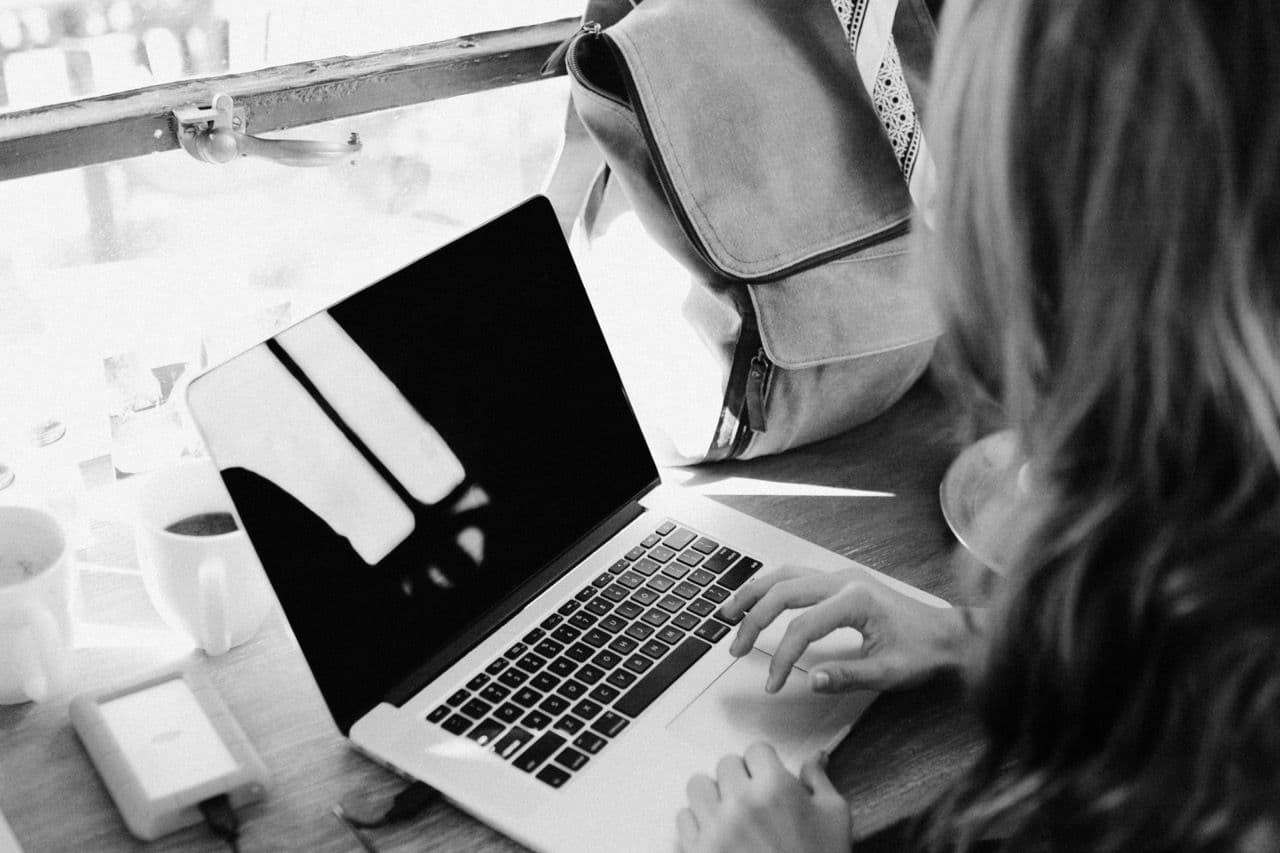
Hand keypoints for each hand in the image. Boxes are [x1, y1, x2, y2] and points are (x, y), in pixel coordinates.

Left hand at [676, 744, 850, 852]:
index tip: (768, 778)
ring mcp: (716, 828)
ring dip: (714, 796)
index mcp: (775, 789)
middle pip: (725, 764)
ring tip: (730, 813)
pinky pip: (683, 819)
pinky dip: (698, 824)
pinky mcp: (698, 851)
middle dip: (740, 778)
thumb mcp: (834, 819)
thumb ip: (818, 782)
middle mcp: (741, 803)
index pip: (756, 750)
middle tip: (753, 799)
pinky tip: (718, 835)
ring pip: (698, 786)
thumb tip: (815, 757)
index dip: (765, 764)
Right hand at [722, 565, 973, 693]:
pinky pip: (796, 575)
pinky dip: (771, 587)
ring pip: (785, 574)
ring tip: (728, 612)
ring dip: (754, 593)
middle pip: (783, 591)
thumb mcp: (889, 673)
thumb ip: (848, 676)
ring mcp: (842, 576)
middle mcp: (844, 580)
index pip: (802, 627)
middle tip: (735, 648)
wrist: (949, 635)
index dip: (781, 657)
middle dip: (753, 620)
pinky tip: (758, 600)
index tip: (773, 684)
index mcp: (856, 600)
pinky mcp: (841, 580)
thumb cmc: (924, 652)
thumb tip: (811, 681)